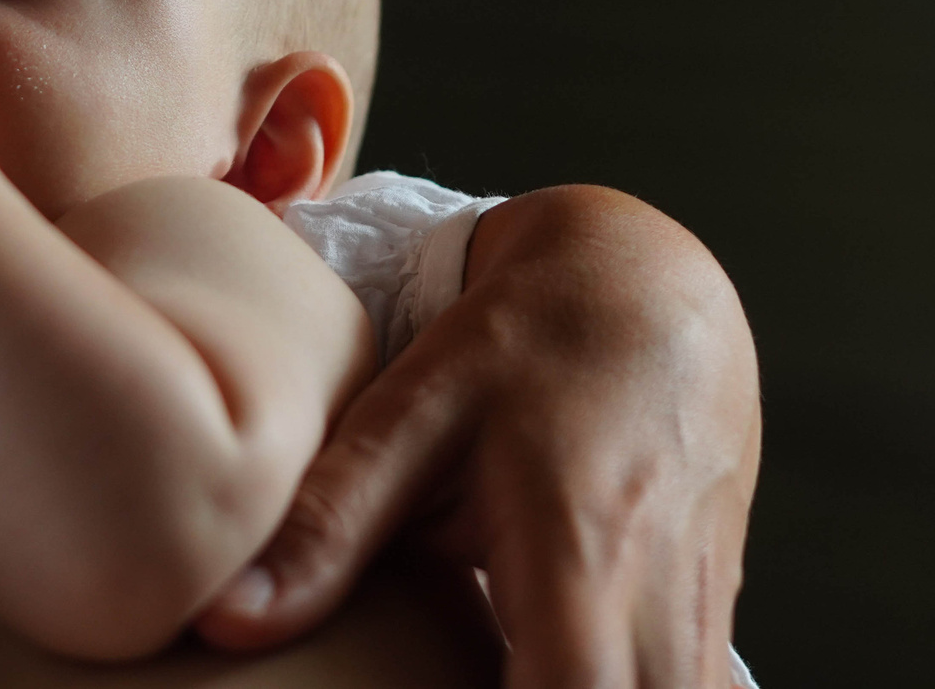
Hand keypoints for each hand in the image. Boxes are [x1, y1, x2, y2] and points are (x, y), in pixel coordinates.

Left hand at [195, 185, 760, 688]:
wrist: (650, 286)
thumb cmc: (525, 341)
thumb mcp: (416, 413)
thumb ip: (328, 526)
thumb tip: (222, 618)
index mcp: (581, 555)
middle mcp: (660, 603)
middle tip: (444, 683)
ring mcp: (703, 616)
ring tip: (490, 673)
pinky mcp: (711, 619)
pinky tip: (534, 670)